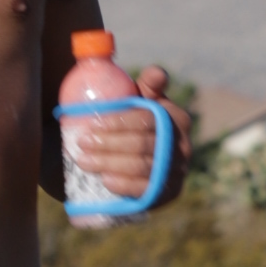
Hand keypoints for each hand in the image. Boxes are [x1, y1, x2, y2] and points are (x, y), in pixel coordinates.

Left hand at [63, 68, 189, 207]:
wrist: (135, 158)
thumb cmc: (134, 123)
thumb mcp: (140, 101)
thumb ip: (146, 85)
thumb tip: (157, 73)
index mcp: (177, 119)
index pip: (147, 119)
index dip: (118, 122)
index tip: (91, 124)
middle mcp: (183, 146)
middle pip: (143, 144)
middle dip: (108, 144)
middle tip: (82, 143)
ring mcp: (177, 171)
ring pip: (142, 167)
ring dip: (109, 163)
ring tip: (83, 160)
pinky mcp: (168, 193)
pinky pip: (146, 190)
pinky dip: (124, 185)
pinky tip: (105, 180)